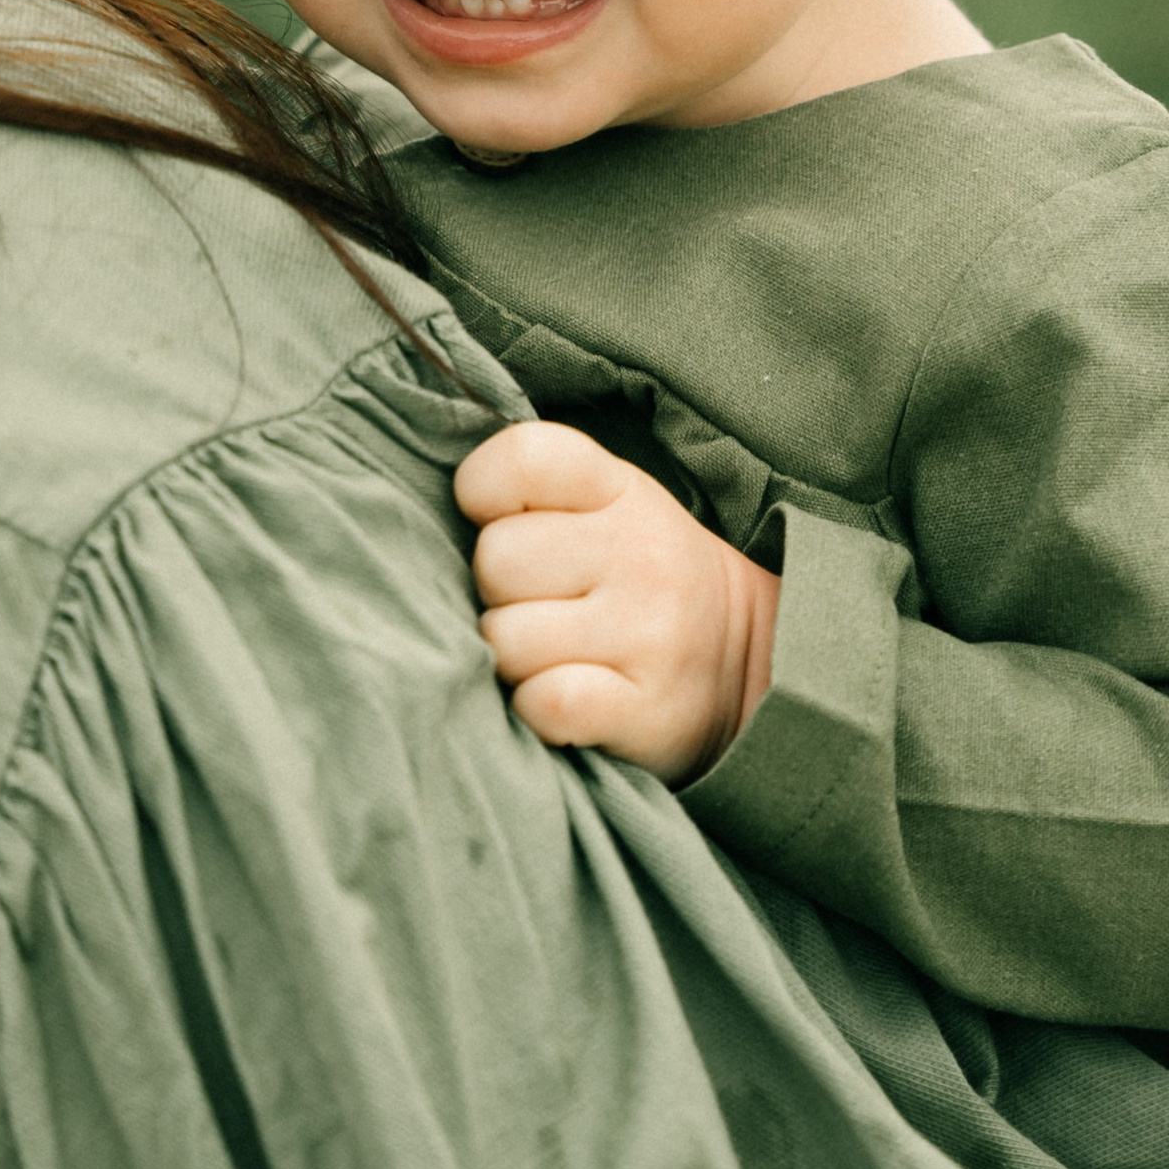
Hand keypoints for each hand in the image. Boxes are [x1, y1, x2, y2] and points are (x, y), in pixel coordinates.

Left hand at [452, 420, 779, 786]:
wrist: (750, 664)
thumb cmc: (639, 579)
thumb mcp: (607, 507)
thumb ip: (531, 493)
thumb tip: (418, 514)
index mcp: (620, 489)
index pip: (523, 457)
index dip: (484, 491)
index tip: (503, 522)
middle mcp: (642, 551)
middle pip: (495, 560)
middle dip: (497, 594)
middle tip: (537, 608)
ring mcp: (650, 631)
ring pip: (505, 640)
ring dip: (512, 661)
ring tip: (553, 657)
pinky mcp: (648, 707)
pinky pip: (544, 703)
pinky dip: (537, 711)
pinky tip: (563, 700)